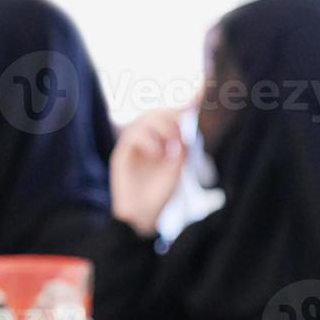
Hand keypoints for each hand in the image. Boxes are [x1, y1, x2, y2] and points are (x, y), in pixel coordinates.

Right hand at [110, 108, 185, 235]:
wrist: (140, 217)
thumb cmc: (158, 195)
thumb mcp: (177, 169)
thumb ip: (182, 148)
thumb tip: (188, 127)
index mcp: (160, 140)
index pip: (169, 116)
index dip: (182, 106)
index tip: (199, 102)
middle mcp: (145, 139)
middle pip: (156, 113)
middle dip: (172, 116)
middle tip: (183, 133)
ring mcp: (132, 146)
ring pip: (144, 119)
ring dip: (162, 127)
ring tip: (172, 143)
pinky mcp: (121, 154)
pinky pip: (133, 136)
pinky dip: (148, 140)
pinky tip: (158, 153)